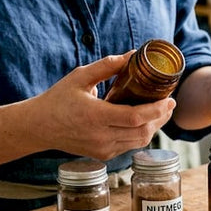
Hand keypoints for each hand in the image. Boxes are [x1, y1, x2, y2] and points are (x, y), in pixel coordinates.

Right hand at [28, 52, 175, 160]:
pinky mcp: (102, 155)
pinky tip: (145, 122)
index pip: (135, 117)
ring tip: (162, 111)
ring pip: (139, 142)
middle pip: (142, 132)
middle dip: (161, 117)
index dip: (156, 109)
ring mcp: (102, 149)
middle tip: (170, 102)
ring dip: (154, 127)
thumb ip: (107, 66)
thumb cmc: (58, 99)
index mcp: (95, 116)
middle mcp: (100, 136)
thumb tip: (132, 55)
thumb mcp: (79, 77)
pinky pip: (129, 146)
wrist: (39, 127)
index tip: (169, 98)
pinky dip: (140, 134)